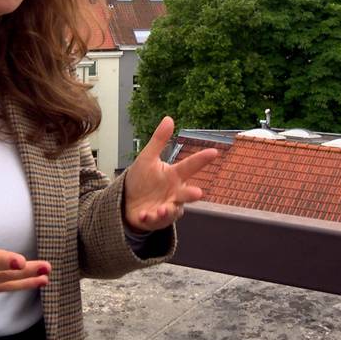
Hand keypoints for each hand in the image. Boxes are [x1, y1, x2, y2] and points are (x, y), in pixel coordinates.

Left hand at [123, 116, 218, 231]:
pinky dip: (151, 218)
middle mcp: (174, 193)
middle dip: (192, 194)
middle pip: (186, 193)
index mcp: (174, 176)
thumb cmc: (142, 180)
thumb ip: (159, 140)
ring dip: (168, 210)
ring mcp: (166, 207)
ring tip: (162, 209)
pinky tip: (145, 215)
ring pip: (172, 211)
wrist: (127, 201)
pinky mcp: (155, 220)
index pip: (190, 166)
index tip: (214, 152)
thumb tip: (169, 118)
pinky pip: (155, 221)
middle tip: (198, 193)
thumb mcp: (147, 158)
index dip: (202, 159)